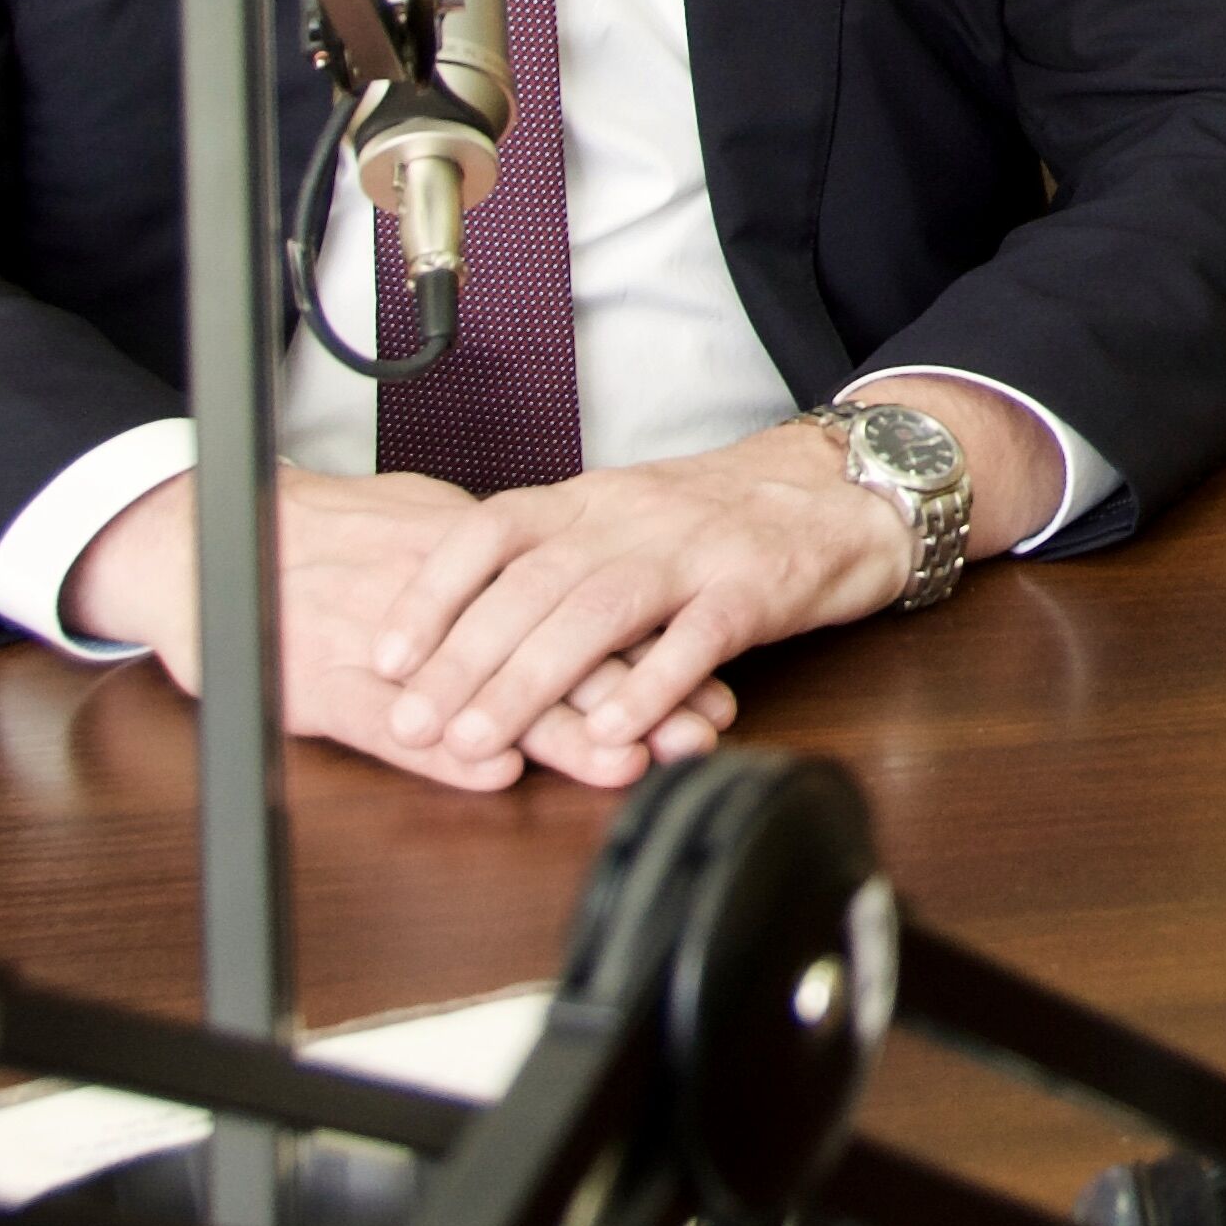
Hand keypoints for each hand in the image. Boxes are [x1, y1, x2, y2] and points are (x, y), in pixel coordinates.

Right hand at [63, 470, 736, 792]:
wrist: (208, 536)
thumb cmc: (320, 533)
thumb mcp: (421, 525)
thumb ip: (494, 561)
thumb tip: (575, 577)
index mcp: (473, 561)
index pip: (579, 609)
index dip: (646, 651)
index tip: (709, 684)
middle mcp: (443, 604)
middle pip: (550, 654)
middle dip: (628, 699)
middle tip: (695, 731)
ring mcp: (383, 650)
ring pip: (484, 696)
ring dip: (557, 734)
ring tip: (622, 763)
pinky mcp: (325, 690)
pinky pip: (388, 726)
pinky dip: (440, 752)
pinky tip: (492, 771)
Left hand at [356, 378, 1069, 777]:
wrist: (841, 485)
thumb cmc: (722, 516)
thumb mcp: (624, 518)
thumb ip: (553, 561)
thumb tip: (459, 628)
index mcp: (590, 501)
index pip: (490, 534)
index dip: (432, 593)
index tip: (384, 655)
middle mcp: (630, 518)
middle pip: (530, 586)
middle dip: (462, 660)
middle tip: (413, 725)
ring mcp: (692, 551)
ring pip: (596, 612)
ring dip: (531, 681)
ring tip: (483, 741)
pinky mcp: (754, 587)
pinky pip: (694, 639)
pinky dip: (647, 687)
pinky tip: (610, 735)